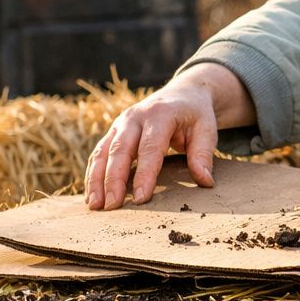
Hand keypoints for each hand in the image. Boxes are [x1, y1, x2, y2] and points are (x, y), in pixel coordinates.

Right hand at [85, 64, 254, 209]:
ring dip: (96, 180)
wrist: (183, 93)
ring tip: (95, 206)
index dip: (144, 174)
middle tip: (112, 207)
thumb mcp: (207, 129)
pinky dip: (93, 174)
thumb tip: (205, 181)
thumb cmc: (195, 115)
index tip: (141, 198)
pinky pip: (99, 154)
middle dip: (113, 180)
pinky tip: (92, 196)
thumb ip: (203, 154)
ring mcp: (121, 124)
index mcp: (160, 114)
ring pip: (102, 152)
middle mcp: (135, 117)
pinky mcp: (114, 132)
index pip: (150, 147)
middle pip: (119, 150)